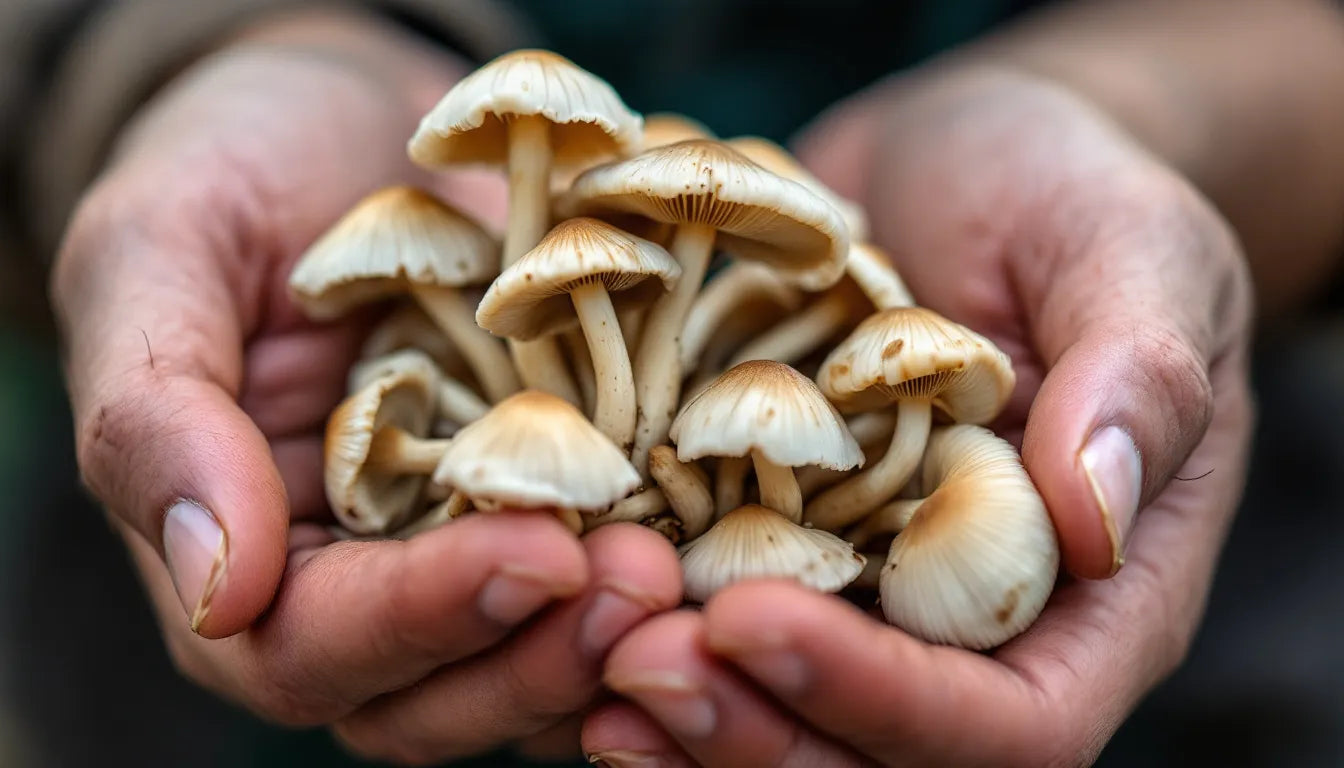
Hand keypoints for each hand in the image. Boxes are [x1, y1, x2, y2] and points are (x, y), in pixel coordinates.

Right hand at [52, 10, 680, 762]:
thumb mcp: (157, 254)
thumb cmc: (233, 172)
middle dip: (541, 654)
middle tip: (648, 579)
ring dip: (617, 642)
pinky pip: (603, 591)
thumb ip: (154, 416)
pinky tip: (727, 547)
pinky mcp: (553, 514)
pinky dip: (664, 588)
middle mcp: (356, 590)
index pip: (315, 648)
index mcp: (246, 557)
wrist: (347, 123)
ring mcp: (460, 558)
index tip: (537, 553)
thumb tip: (216, 593)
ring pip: (533, 668)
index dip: (423, 621)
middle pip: (437, 698)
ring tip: (695, 570)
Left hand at [581, 68, 1253, 765]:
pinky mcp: (785, 550)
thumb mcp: (1130, 250)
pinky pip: (720, 637)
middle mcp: (978, 626)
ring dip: (687, 719)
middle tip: (634, 665)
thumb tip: (1094, 517)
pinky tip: (568, 618)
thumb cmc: (1067, 192)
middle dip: (759, 735)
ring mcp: (873, 598)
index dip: (888, 704)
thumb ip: (1138, 377)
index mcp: (1097, 593)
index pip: (1016, 724)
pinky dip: (641, 643)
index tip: (753, 619)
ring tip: (585, 664)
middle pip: (881, 759)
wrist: (958, 164)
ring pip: (790, 726)